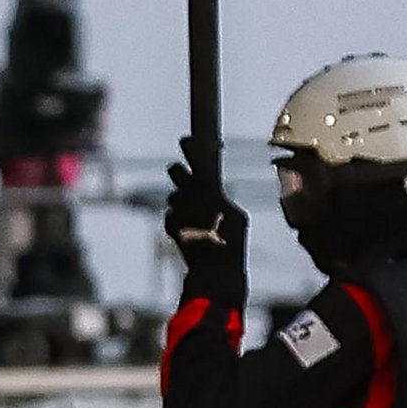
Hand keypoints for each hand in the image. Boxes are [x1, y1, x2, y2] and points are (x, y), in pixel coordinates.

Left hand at [160, 135, 247, 277]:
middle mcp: (189, 196)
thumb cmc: (231, 242)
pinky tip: (191, 232)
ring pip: (174, 197)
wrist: (214, 268)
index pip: (198, 161)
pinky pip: (172, 215)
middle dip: (178, 172)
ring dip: (182, 203)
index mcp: (210, 191)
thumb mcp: (237, 216)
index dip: (191, 148)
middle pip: (175, 171)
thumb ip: (222, 200)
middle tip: (183, 176)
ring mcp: (177, 210)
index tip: (186, 139)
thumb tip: (214, 194)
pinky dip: (179, 221)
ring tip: (196, 218)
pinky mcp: (169, 224)